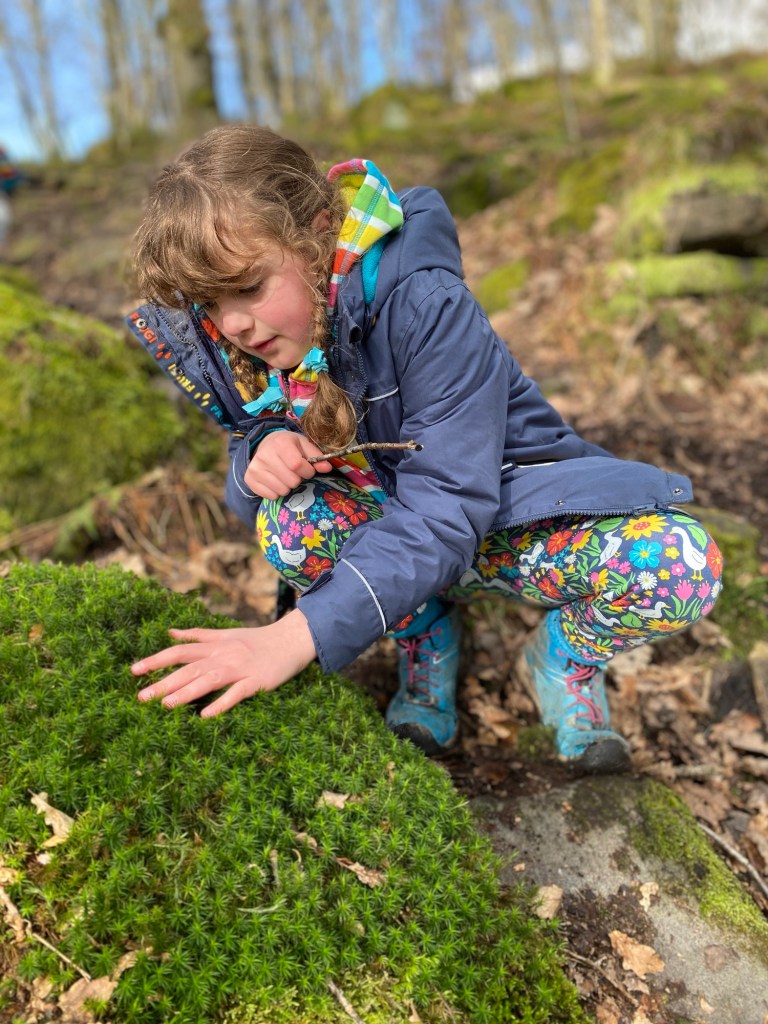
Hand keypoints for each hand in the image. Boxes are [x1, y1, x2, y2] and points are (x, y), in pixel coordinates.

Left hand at [131, 608, 316, 716]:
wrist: (291, 640)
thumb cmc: (257, 640)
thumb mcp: (225, 634)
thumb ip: (197, 635)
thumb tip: (169, 632)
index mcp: (214, 646)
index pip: (179, 651)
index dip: (156, 660)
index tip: (133, 671)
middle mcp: (223, 656)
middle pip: (189, 668)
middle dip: (164, 682)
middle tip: (141, 697)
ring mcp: (240, 669)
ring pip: (209, 680)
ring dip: (187, 692)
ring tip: (166, 705)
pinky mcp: (257, 682)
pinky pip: (236, 694)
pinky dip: (221, 704)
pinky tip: (205, 715)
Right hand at [246, 430, 331, 499]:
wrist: (266, 445)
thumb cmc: (289, 446)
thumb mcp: (304, 445)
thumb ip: (317, 456)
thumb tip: (327, 468)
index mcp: (280, 443)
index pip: (297, 466)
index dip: (307, 471)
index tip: (307, 469)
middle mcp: (264, 455)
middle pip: (291, 481)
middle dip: (298, 479)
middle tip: (294, 472)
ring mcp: (255, 468)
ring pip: (282, 490)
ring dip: (288, 486)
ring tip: (285, 476)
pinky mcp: (249, 480)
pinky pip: (271, 496)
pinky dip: (277, 492)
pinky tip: (275, 481)